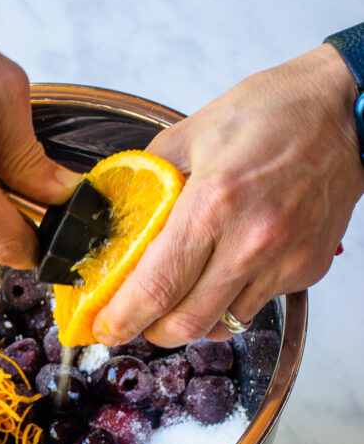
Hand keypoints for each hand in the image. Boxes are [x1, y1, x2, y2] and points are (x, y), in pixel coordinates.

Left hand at [93, 44, 363, 346]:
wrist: (345, 110)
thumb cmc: (273, 113)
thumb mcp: (191, 133)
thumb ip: (149, 180)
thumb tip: (117, 217)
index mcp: (212, 203)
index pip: (155, 287)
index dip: (122, 319)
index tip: (104, 329)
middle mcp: (250, 240)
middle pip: (186, 324)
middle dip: (151, 333)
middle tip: (136, 323)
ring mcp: (283, 260)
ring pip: (222, 324)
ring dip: (192, 321)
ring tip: (179, 298)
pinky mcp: (306, 269)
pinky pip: (255, 306)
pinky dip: (230, 302)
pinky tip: (223, 274)